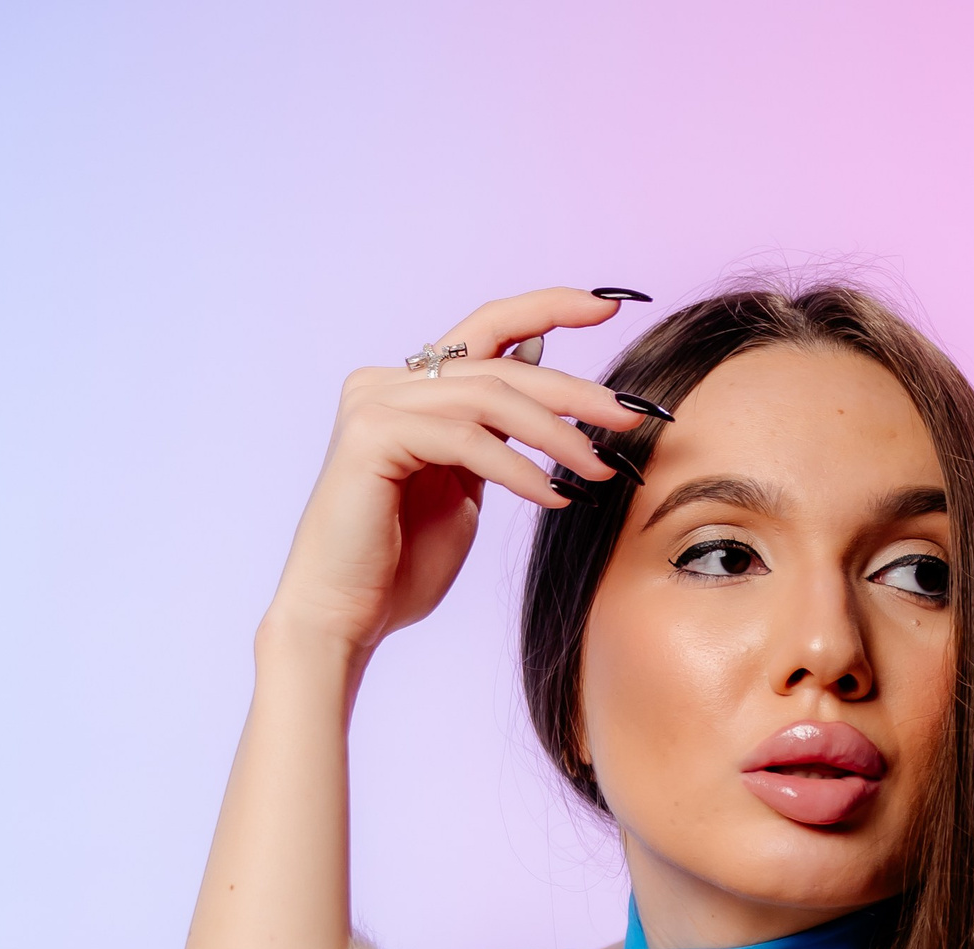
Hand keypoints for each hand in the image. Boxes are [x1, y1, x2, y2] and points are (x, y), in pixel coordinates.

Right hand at [263, 286, 652, 659]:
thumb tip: (539, 368)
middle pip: (499, 365)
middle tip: (629, 414)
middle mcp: (388, 382)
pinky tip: (552, 497)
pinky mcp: (372, 435)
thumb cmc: (401, 565)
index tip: (608, 306)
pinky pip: (466, 439)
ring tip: (597, 470)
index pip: (487, 329)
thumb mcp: (465, 486)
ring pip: (488, 397)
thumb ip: (494, 432)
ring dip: (555, 435)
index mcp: (412, 389)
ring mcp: (375, 403)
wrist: (344, 617)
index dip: (549, 308)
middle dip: (573, 390)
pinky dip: (517, 469)